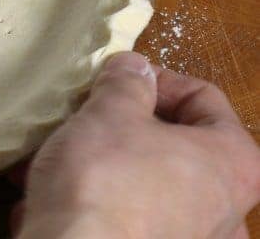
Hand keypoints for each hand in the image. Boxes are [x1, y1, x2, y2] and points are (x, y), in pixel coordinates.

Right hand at [14, 52, 259, 238]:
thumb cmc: (105, 181)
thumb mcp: (110, 111)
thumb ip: (127, 81)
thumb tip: (134, 67)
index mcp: (234, 164)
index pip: (204, 98)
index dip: (154, 79)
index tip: (114, 80)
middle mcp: (226, 209)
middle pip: (176, 144)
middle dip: (123, 126)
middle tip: (87, 114)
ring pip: (145, 182)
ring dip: (100, 164)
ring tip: (56, 154)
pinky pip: (125, 218)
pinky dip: (93, 202)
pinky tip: (51, 194)